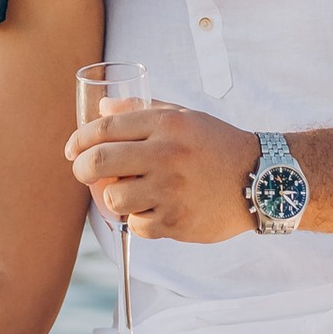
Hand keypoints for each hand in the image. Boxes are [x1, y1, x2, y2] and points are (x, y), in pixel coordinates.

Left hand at [67, 99, 256, 243]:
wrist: (260, 179)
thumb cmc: (216, 145)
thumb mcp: (184, 116)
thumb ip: (141, 110)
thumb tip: (101, 109)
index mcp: (166, 124)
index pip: (105, 128)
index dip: (79, 140)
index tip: (72, 150)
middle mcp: (167, 155)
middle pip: (100, 162)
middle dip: (82, 169)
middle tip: (84, 172)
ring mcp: (172, 191)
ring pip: (114, 198)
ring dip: (112, 197)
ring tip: (126, 192)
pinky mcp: (178, 222)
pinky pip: (137, 224)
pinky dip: (138, 219)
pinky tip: (151, 209)